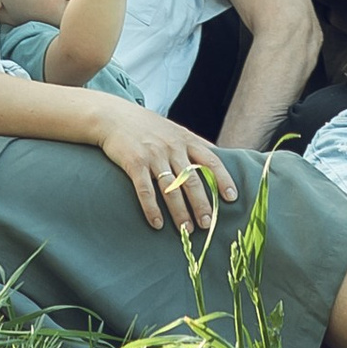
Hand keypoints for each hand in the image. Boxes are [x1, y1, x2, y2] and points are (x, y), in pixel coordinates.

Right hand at [97, 104, 235, 232]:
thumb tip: (220, 155)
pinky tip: (157, 224)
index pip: (210, 160)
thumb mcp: (175, 130)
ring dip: (180, 212)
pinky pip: (145, 190)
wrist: (114, 116)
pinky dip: (152, 209)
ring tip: (186, 231)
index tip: (232, 197)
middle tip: (208, 224)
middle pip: (192, 179)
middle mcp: (172, 147)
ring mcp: (153, 155)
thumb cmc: (148, 126)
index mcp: (185, 140)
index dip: (222, 179)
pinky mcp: (134, 163)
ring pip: (171, 188)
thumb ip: (195, 143)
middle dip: (201, 203)